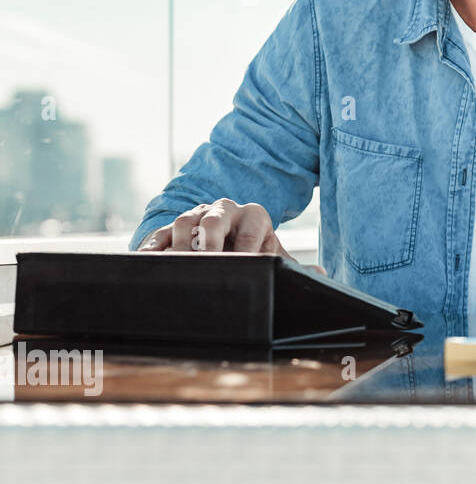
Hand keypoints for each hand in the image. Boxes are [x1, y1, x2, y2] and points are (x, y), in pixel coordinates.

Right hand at [137, 198, 323, 272]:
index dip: (247, 248)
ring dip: (180, 244)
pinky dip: (152, 247)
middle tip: (206, 262)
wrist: (229, 240)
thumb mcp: (275, 258)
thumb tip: (321, 273)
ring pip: (184, 221)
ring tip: (178, 266)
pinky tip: (147, 263)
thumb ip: (295, 267)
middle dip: (210, 240)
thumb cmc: (256, 253)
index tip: (244, 266)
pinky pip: (159, 234)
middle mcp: (224, 210)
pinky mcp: (171, 227)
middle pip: (214, 218)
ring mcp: (196, 215)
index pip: (251, 228)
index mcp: (254, 215)